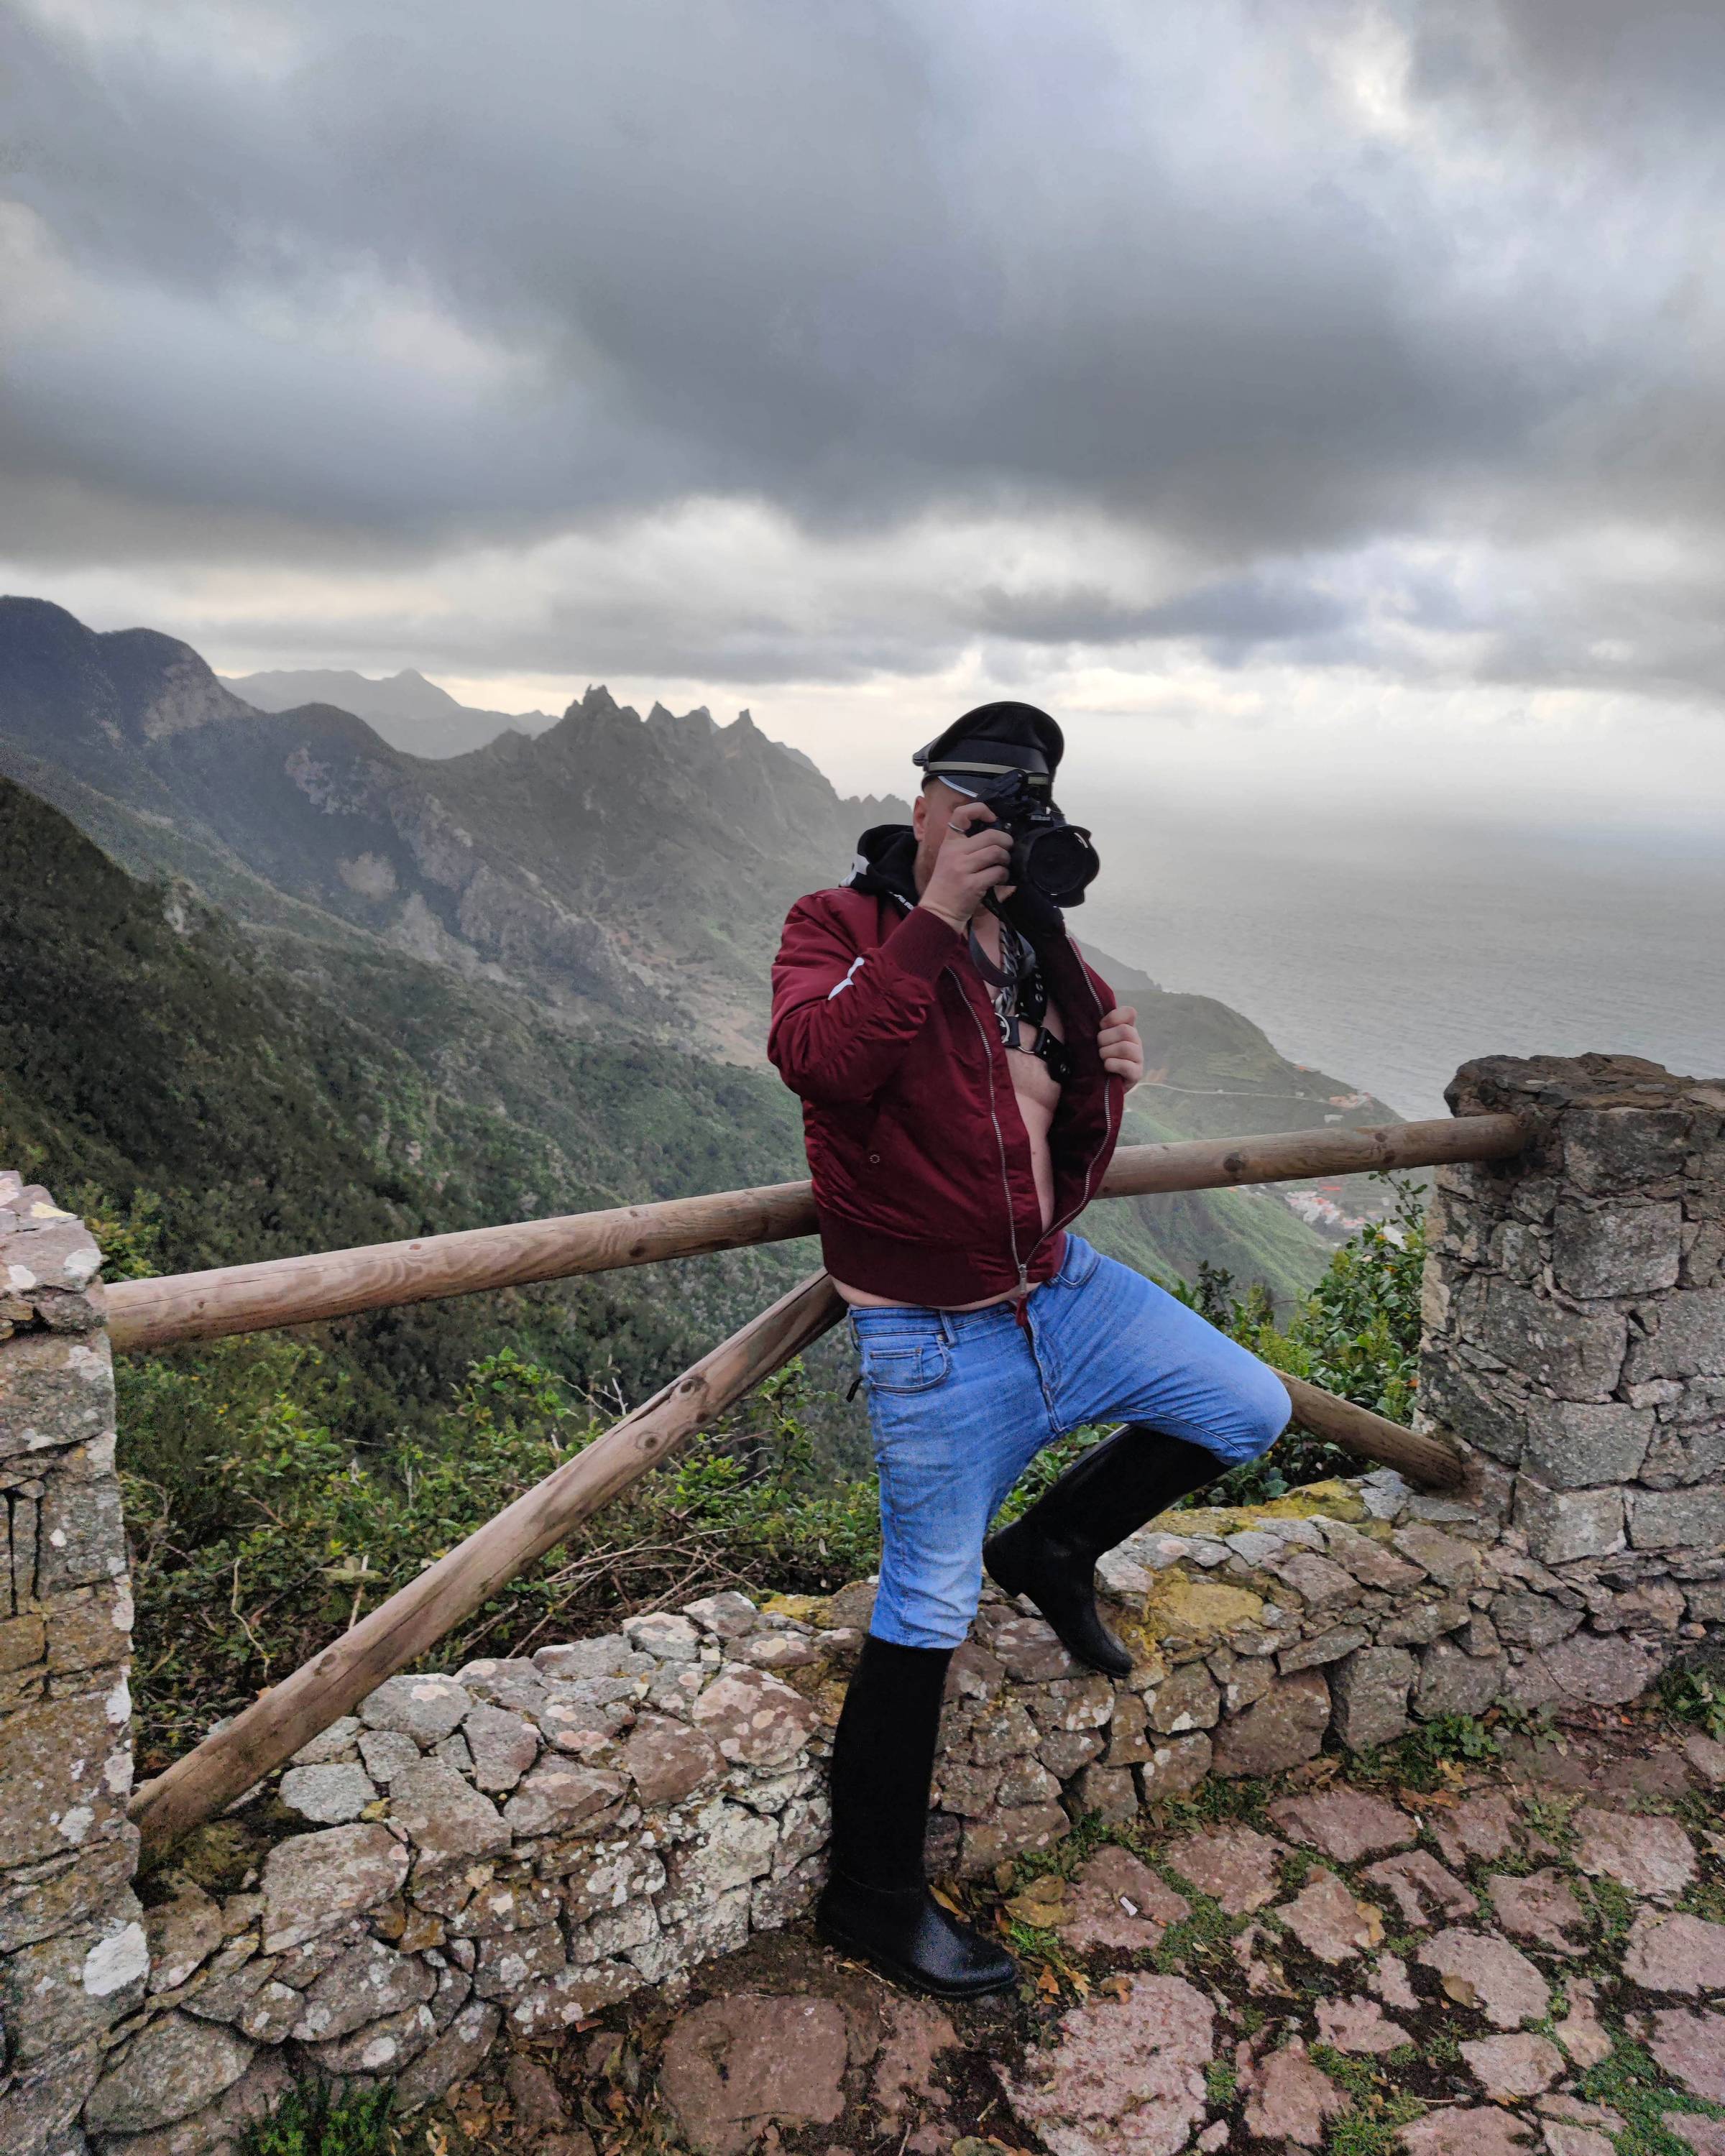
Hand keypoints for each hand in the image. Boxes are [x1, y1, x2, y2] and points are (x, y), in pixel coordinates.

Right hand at [918, 806, 1013, 931]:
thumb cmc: (948, 884)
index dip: (980, 810)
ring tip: (1003, 866)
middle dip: (1006, 842)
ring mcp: (963, 868)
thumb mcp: (950, 858)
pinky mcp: (972, 884)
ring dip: (1006, 859)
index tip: (992, 818)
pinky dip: (1004, 875)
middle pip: (991, 835)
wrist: (939, 910)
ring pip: (997, 852)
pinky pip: (998, 872)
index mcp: (949, 843)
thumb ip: (967, 845)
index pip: (961, 814)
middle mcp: (954, 852)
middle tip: (1007, 850)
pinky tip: (999, 879)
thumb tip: (996, 835)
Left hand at [1097, 1006, 1142, 1085]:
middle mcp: (1135, 1041)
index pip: (1129, 1013)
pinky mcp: (1136, 1073)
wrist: (1100, 1083)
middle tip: (1098, 1047)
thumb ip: (1099, 1026)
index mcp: (1127, 1028)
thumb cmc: (1097, 1056)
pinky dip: (1112, 1065)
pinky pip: (1126, 1066)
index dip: (1113, 1017)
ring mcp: (1138, 1057)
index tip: (1101, 1026)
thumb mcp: (1096, 1038)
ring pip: (1125, 1048)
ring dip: (1107, 1053)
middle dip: (1105, 1039)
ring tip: (1101, 1058)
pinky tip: (1106, 1067)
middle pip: (1124, 1031)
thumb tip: (1093, 1017)